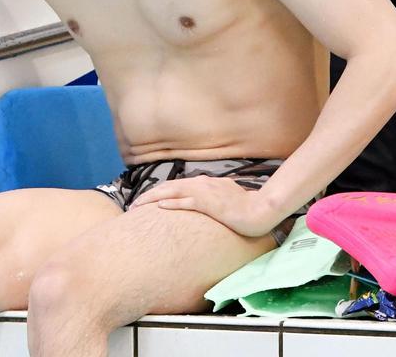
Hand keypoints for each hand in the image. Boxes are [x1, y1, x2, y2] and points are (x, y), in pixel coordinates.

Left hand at [130, 174, 273, 236]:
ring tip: (138, 206)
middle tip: (133, 206)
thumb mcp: (226, 198)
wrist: (261, 210)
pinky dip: (171, 203)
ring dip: (153, 199)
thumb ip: (212, 198)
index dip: (159, 193)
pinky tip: (159, 207)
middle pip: (169, 187)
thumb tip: (203, 204)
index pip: (176, 186)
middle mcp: (202, 185)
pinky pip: (186, 202)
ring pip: (173, 193)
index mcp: (205, 184)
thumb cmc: (246, 206)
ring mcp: (205, 193)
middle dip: (149, 196)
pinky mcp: (210, 204)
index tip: (146, 201)